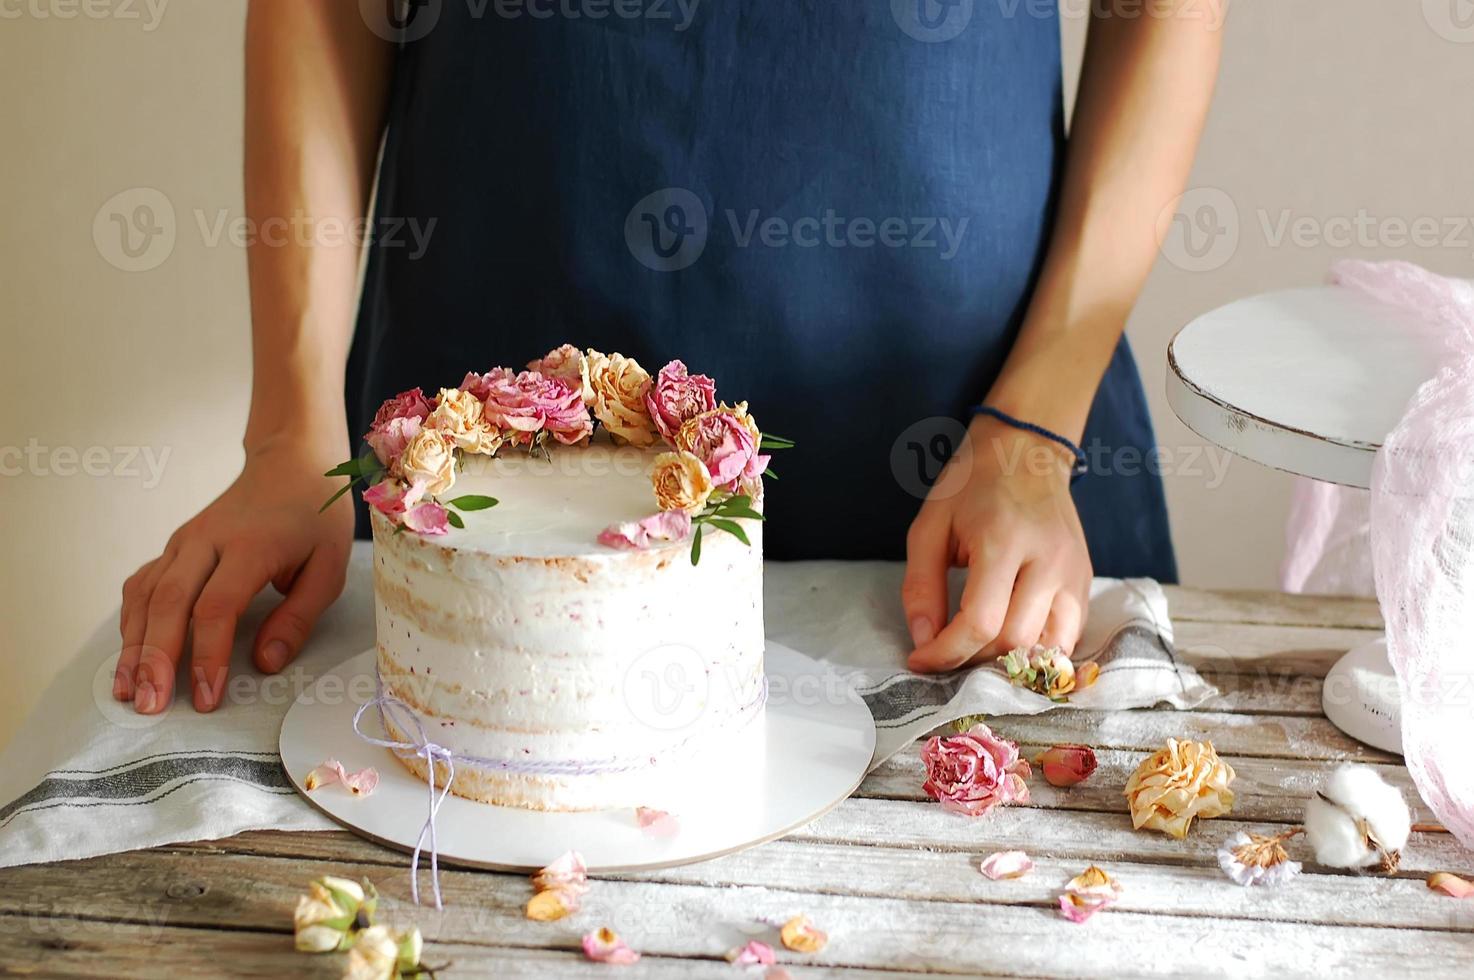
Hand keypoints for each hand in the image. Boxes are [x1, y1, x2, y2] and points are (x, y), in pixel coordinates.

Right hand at [115, 435, 354, 712]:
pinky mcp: (175, 547)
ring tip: (126, 692)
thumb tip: (265, 664)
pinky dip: (131, 621)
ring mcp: (185, 541)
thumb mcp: (329, 567)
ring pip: (145, 595)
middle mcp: (208, 541)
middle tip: (148, 706)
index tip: (206, 699)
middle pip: (167, 603)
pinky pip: (142, 585)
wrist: (291, 462)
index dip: (206, 656)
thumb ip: (298, 617)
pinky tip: (129, 656)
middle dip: (154, 659)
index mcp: (251, 545)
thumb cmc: (315, 518)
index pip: (216, 607)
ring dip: (132, 646)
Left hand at [902, 415, 1091, 672]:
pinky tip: (1008, 641)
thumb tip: (923, 640)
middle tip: (945, 649)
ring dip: (1006, 661)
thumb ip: (921, 586)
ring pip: (1045, 647)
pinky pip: (1067, 637)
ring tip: (976, 649)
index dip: (945, 652)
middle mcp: (1048, 560)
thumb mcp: (930, 527)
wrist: (1028, 451)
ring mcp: (1074, 572)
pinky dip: (1036, 651)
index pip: (980, 622)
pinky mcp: (1085, 581)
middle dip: (972, 658)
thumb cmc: (971, 486)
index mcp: (1004, 541)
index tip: (920, 659)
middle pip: (1013, 641)